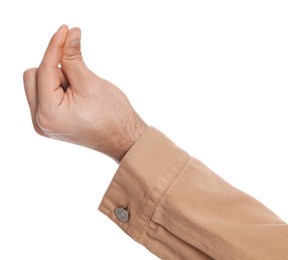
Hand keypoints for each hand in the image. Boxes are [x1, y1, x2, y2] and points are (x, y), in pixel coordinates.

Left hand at [23, 25, 146, 161]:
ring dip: (58, 80)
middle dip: (56, 69)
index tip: (66, 30)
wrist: (123, 138)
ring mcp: (44, 123)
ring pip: (39, 85)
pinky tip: (78, 97)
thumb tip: (70, 33)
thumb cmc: (112, 115)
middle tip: (80, 79)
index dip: (56, 47)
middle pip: (33, 77)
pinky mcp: (51, 122)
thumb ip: (74, 57)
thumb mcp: (91, 83)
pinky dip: (59, 88)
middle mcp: (40, 121)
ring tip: (82, 93)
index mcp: (48, 113)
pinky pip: (45, 95)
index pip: (44, 70)